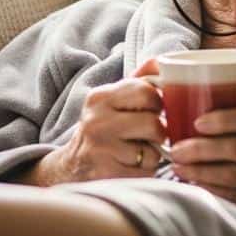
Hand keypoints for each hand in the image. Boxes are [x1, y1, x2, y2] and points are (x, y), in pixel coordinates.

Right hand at [47, 57, 166, 183]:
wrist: (72, 165)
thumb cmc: (104, 127)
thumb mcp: (115, 99)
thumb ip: (140, 79)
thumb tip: (163, 61)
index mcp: (101, 97)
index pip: (147, 93)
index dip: (158, 103)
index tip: (152, 110)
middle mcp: (96, 121)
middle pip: (154, 125)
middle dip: (158, 133)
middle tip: (147, 135)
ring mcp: (99, 150)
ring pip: (152, 153)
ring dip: (151, 155)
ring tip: (135, 151)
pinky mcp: (105, 175)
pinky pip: (145, 173)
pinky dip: (143, 172)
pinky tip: (128, 166)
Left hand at [167, 108, 235, 224]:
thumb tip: (210, 117)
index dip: (223, 119)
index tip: (197, 121)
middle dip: (200, 148)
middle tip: (177, 147)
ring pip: (231, 176)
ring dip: (200, 171)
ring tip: (178, 166)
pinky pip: (235, 199)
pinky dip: (211, 190)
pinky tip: (194, 185)